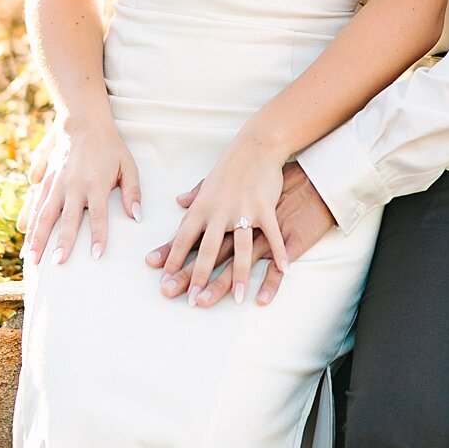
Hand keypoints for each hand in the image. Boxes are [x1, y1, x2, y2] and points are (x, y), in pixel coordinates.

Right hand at [24, 118, 141, 265]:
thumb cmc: (110, 146)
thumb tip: (136, 217)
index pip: (98, 215)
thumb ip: (132, 192)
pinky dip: (30, 224)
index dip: (98, 236)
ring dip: (39, 238)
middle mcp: (74, 185)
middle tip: (58, 263)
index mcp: (96, 183)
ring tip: (34, 260)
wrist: (83, 122)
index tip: (98, 256)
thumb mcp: (128, 165)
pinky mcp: (47, 181)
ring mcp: (57, 183)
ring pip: (45, 215)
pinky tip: (26, 240)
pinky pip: (36, 206)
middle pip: (67, 218)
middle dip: (62, 242)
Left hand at [150, 131, 287, 304]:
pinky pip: (272, 236)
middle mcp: (219, 212)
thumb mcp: (208, 182)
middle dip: (199, 277)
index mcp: (202, 207)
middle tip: (193, 301)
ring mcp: (243, 211)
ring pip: (240, 249)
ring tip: (238, 299)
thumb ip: (194, 198)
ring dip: (240, 276)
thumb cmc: (232, 166)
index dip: (173, 260)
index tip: (164, 280)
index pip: (183, 237)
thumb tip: (178, 202)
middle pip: (207, 249)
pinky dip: (279, 253)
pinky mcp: (265, 208)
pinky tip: (284, 270)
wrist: (257, 146)